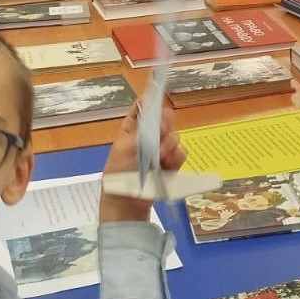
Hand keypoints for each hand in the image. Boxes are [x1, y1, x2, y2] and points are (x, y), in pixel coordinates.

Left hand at [99, 102, 186, 221]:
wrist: (127, 203)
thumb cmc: (118, 175)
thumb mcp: (123, 150)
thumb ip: (141, 133)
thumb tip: (160, 118)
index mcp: (131, 131)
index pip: (141, 111)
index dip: (149, 101)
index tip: (156, 94)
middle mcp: (147, 138)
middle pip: (162, 121)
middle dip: (164, 124)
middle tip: (162, 130)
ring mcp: (160, 151)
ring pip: (174, 137)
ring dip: (169, 145)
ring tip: (160, 156)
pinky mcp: (171, 165)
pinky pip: (181, 153)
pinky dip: (177, 157)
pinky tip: (169, 163)